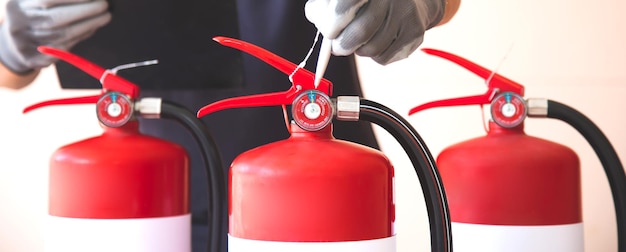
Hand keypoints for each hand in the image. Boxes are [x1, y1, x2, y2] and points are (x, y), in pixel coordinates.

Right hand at [0, 0, 110, 73]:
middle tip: (104, 5)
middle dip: (84, 12)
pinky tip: (93, 28)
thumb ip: (55, 0)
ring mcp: (25, 46)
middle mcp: (18, 27)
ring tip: (105, 16)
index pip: (46, 1)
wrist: (14, 42)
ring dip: (88, 25)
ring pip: (62, 36)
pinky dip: (81, 37)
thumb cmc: (32, 14)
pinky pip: (64, 49)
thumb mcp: (33, 1)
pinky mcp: (35, 60)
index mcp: (16, 8)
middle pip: (55, 20)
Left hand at [305, 0, 444, 64]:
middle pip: (360, 33)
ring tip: (360, 40)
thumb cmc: (367, 0)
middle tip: (338, 46)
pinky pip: (384, 57)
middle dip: (342, 45)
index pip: (345, 5)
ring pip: (371, 49)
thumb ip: (324, 6)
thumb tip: (319, 21)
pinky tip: (376, 41)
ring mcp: (405, 14)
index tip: (329, 33)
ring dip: (358, 50)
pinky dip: (374, 55)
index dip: (333, 24)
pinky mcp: (414, 32)